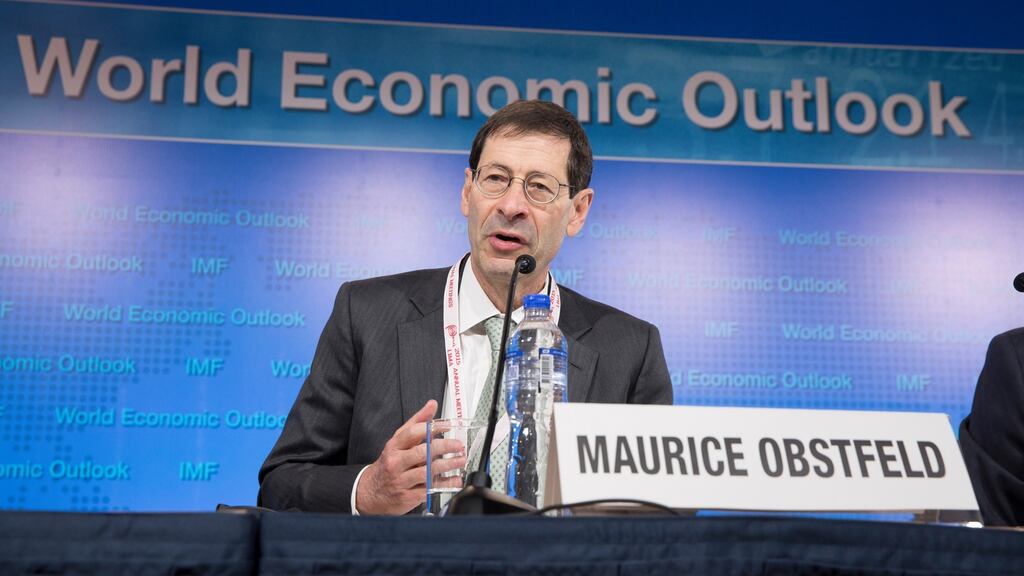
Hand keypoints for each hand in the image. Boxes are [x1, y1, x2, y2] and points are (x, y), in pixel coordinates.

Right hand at [355, 400, 466, 514]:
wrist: (370, 492)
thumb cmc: (389, 463)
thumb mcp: (398, 441)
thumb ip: (417, 422)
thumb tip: (432, 405)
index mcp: (394, 446)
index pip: (413, 433)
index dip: (432, 428)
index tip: (448, 426)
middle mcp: (396, 463)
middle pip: (422, 453)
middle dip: (444, 447)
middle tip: (458, 445)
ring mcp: (401, 480)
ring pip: (427, 472)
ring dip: (447, 465)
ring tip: (460, 460)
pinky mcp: (408, 496)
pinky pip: (429, 489)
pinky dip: (445, 484)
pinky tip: (455, 479)